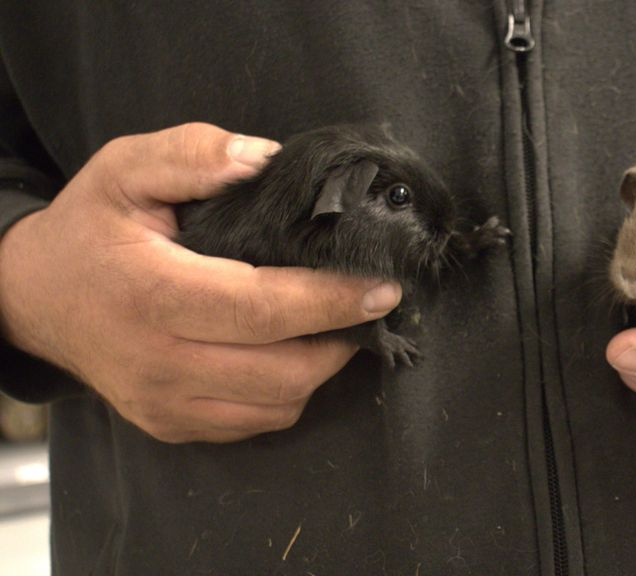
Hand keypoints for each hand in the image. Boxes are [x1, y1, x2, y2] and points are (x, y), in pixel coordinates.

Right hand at [0, 123, 402, 442]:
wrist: (32, 298)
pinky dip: (288, 393)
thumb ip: (192, 155)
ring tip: (332, 324)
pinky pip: (255, 422)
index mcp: (154, 295)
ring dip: (320, 368)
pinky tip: (290, 352)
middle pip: (285, 371)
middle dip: (340, 338)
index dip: (332, 301)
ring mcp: (165, 403)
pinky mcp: (170, 424)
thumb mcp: (124, 169)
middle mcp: (159, 362)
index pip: (265, 309)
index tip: (382, 288)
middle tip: (365, 303)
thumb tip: (264, 160)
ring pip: (278, 405)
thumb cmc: (89, 230)